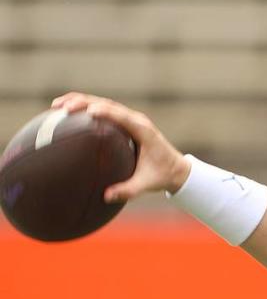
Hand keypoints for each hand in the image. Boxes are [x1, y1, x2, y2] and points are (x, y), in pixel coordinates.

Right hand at [51, 92, 190, 202]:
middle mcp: (137, 121)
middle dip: (85, 102)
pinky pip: (104, 112)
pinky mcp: (125, 123)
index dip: (106, 111)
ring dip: (81, 102)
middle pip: (108, 105)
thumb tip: (106, 196)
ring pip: (104, 104)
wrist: (176, 169)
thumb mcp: (147, 184)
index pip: (123, 117)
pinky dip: (86, 109)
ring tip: (57, 105)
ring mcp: (131, 120)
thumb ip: (129, 190)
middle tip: (63, 107)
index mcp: (143, 131)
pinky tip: (67, 114)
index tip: (88, 112)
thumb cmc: (162, 175)